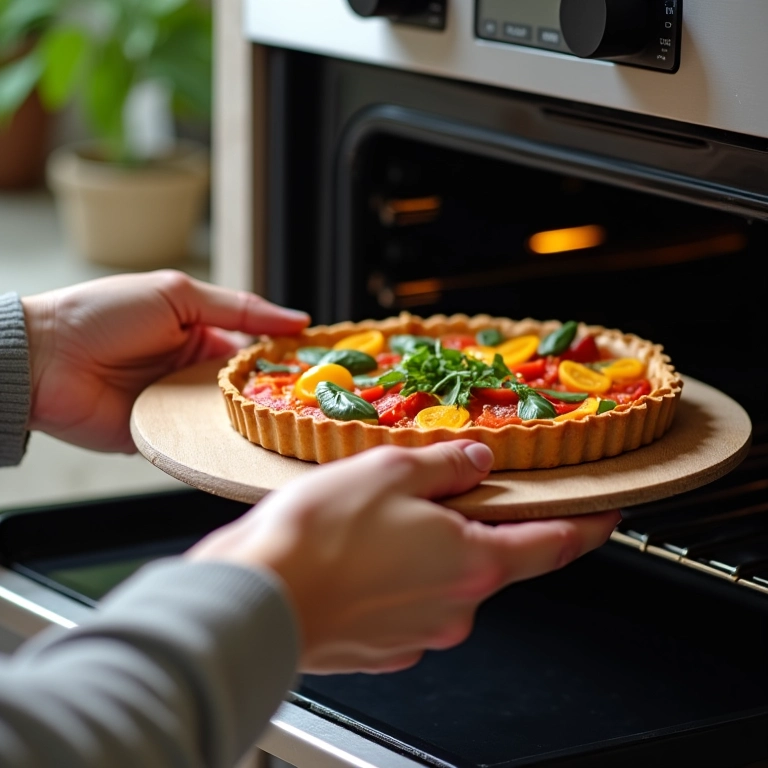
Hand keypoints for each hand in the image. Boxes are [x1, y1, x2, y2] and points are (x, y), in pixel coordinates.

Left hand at [22, 270, 309, 452]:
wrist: (42, 360)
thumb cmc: (103, 314)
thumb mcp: (177, 294)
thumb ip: (238, 308)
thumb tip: (296, 319)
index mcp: (200, 334)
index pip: (254, 349)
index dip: (285, 357)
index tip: (320, 366)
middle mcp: (192, 371)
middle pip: (247, 388)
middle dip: (275, 396)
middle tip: (313, 405)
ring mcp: (178, 405)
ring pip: (228, 418)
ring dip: (252, 421)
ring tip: (289, 428)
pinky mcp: (161, 435)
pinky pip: (198, 441)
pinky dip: (219, 444)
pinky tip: (248, 446)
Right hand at [187, 441, 619, 673]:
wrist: (257, 598)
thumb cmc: (318, 537)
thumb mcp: (390, 471)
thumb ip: (445, 465)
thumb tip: (476, 460)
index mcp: (472, 562)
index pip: (554, 545)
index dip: (587, 529)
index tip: (606, 518)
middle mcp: (455, 608)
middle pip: (488, 560)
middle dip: (472, 526)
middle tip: (432, 496)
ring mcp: (420, 634)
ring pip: (442, 582)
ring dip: (426, 551)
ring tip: (375, 522)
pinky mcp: (385, 648)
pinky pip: (406, 605)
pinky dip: (396, 579)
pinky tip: (359, 555)